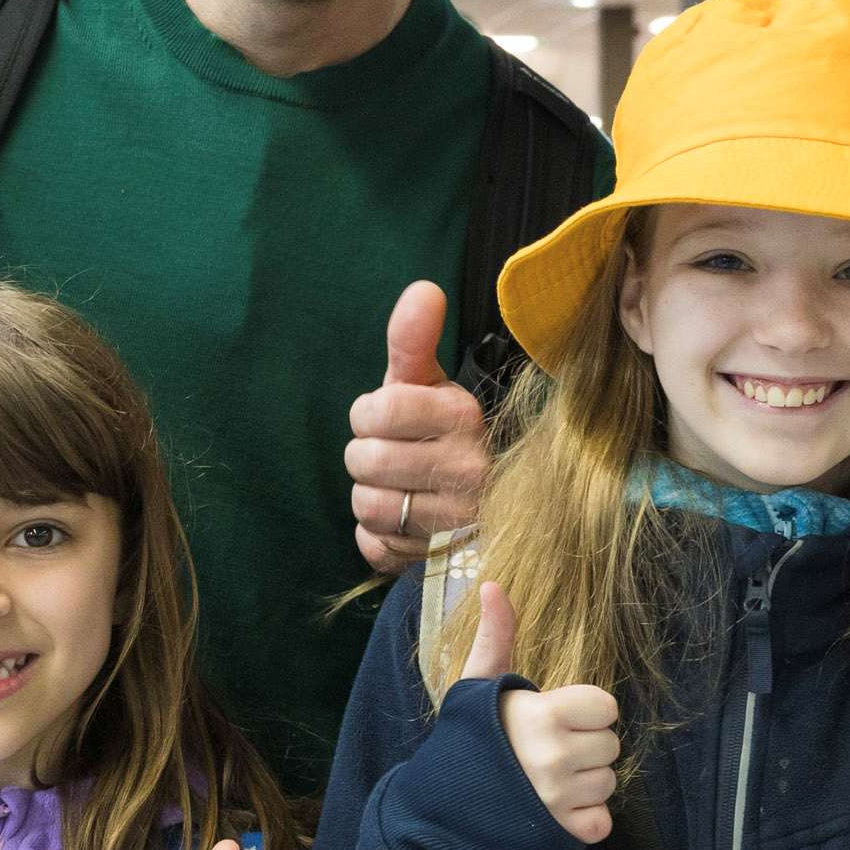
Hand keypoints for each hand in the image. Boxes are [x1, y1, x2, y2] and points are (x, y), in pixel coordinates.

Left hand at [347, 281, 486, 570]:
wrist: (483, 503)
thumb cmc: (439, 432)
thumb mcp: (426, 383)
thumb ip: (413, 339)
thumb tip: (423, 288)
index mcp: (464, 416)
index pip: (378, 410)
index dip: (369, 415)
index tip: (386, 420)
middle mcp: (469, 469)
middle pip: (366, 461)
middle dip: (367, 457)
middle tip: (392, 456)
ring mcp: (457, 521)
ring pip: (367, 507)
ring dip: (370, 498)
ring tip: (397, 488)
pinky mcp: (439, 561)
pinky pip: (375, 548)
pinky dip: (378, 537)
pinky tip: (402, 523)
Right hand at [466, 582, 616, 845]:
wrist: (440, 806)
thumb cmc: (467, 738)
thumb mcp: (477, 683)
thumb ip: (497, 635)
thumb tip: (494, 584)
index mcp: (544, 714)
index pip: (606, 706)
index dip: (584, 711)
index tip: (555, 717)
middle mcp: (556, 757)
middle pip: (611, 746)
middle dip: (585, 746)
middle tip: (548, 750)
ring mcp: (560, 797)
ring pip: (608, 783)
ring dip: (584, 783)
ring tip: (548, 779)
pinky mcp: (564, 831)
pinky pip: (602, 822)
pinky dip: (585, 818)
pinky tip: (556, 807)